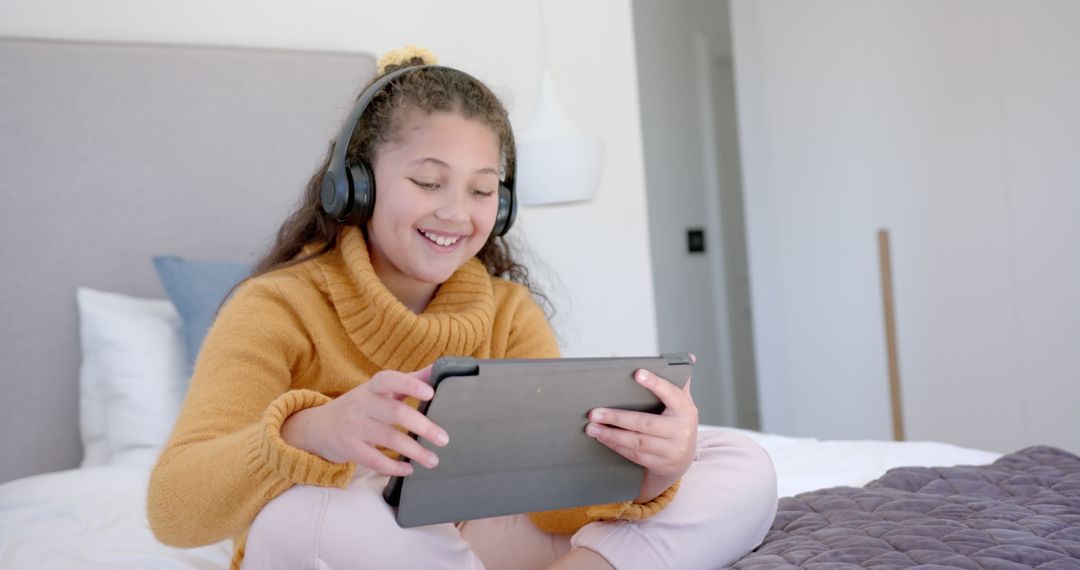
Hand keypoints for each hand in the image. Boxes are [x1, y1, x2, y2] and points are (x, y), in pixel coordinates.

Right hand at [280, 366, 448, 476]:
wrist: (318, 427)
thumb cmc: (360, 406)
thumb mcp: (378, 390)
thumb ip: (408, 381)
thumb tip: (437, 368)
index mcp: (373, 387)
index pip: (390, 380)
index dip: (410, 385)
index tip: (430, 392)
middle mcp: (363, 404)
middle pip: (395, 412)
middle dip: (422, 426)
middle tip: (444, 439)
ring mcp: (354, 426)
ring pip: (388, 438)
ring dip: (414, 451)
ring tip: (433, 460)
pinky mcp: (349, 448)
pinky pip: (374, 459)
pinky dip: (393, 467)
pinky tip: (408, 469)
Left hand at [585, 362, 697, 502]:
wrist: (683, 460)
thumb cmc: (677, 423)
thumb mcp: (682, 403)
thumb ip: (679, 383)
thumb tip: (689, 357)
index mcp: (686, 410)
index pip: (671, 394)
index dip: (655, 384)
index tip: (637, 373)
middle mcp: (680, 430)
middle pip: (645, 423)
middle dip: (616, 417)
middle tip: (594, 412)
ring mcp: (671, 450)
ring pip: (636, 441)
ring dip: (610, 434)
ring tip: (592, 427)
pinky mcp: (659, 464)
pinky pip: (633, 454)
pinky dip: (615, 445)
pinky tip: (602, 438)